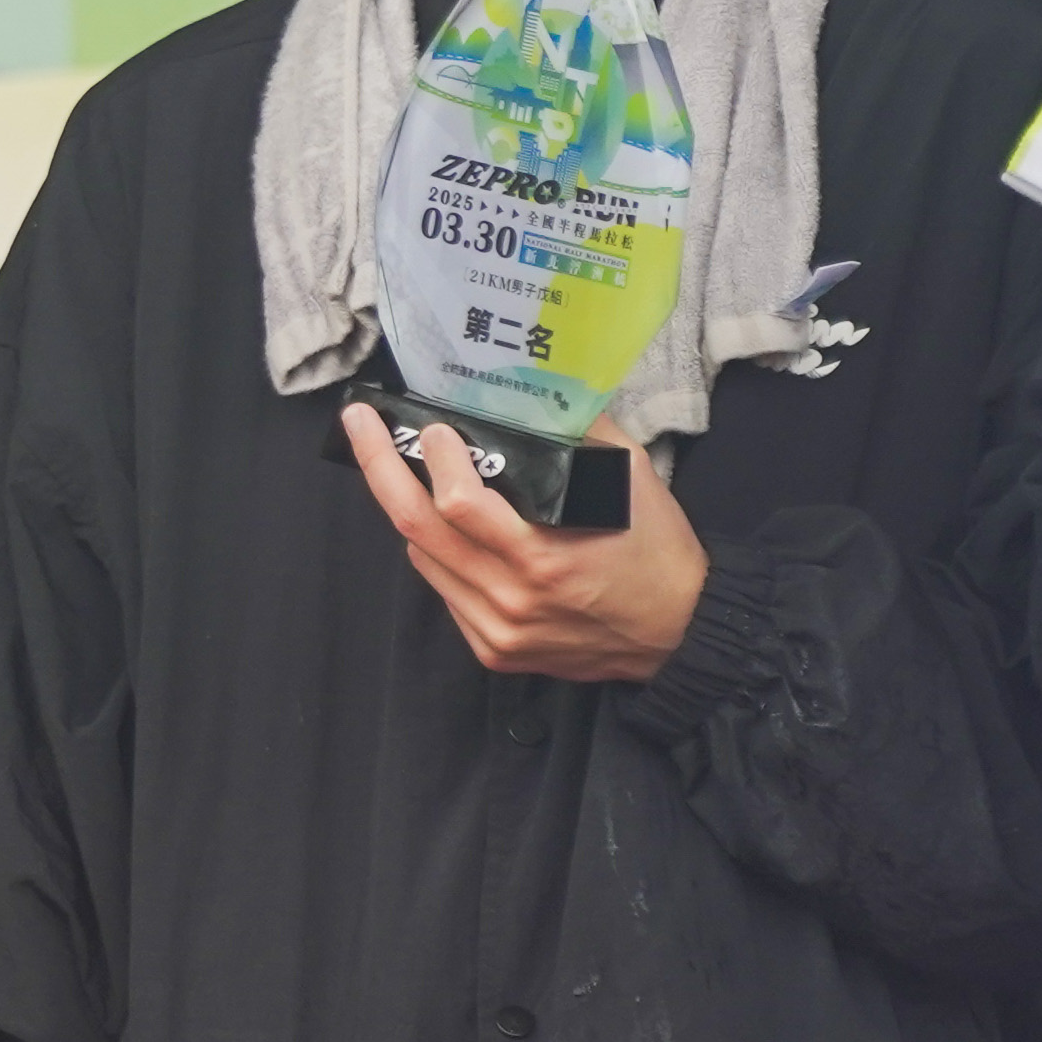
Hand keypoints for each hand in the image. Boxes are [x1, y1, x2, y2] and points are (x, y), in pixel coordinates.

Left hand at [337, 404, 705, 681]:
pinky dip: (439, 552)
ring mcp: (497, 631)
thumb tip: (530, 391)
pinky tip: (448, 527)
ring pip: (422, 559)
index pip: (458, 505)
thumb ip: (578, 433)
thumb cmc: (657, 551)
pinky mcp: (493, 650)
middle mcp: (511, 600)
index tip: (434, 428)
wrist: (680, 634)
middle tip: (361, 424)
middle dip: (379, 468)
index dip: (436, 460)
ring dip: (410, 510)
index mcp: (543, 557)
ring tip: (406, 468)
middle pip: (417, 530)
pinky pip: (444, 592)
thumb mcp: (629, 480)